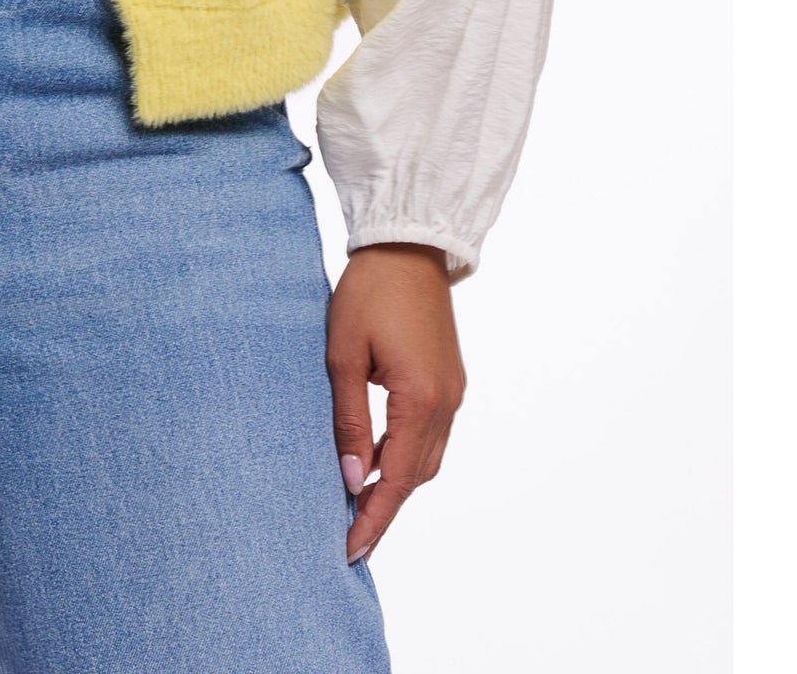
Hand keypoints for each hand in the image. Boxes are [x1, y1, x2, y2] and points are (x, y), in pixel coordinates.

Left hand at [326, 242, 466, 563]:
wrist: (407, 245)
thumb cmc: (369, 292)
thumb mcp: (343, 355)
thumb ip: (349, 420)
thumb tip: (352, 478)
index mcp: (420, 399)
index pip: (397, 479)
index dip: (373, 518)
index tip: (351, 550)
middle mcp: (445, 403)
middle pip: (417, 477)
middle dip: (385, 510)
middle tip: (352, 540)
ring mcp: (452, 392)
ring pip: (427, 458)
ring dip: (397, 485)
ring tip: (360, 507)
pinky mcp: (448, 380)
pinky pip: (430, 434)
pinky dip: (406, 456)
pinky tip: (378, 461)